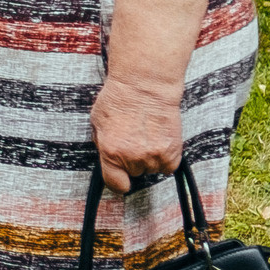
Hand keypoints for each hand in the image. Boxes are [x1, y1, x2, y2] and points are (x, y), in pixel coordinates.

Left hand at [90, 76, 182, 192]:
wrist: (145, 86)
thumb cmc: (118, 100)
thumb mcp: (97, 124)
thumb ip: (103, 145)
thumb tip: (107, 160)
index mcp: (110, 152)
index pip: (115, 184)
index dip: (118, 182)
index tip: (121, 180)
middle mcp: (133, 157)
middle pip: (135, 173)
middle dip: (133, 161)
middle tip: (134, 141)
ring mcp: (154, 155)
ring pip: (152, 169)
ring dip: (150, 158)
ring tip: (147, 137)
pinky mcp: (172, 151)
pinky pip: (168, 167)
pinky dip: (166, 158)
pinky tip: (160, 142)